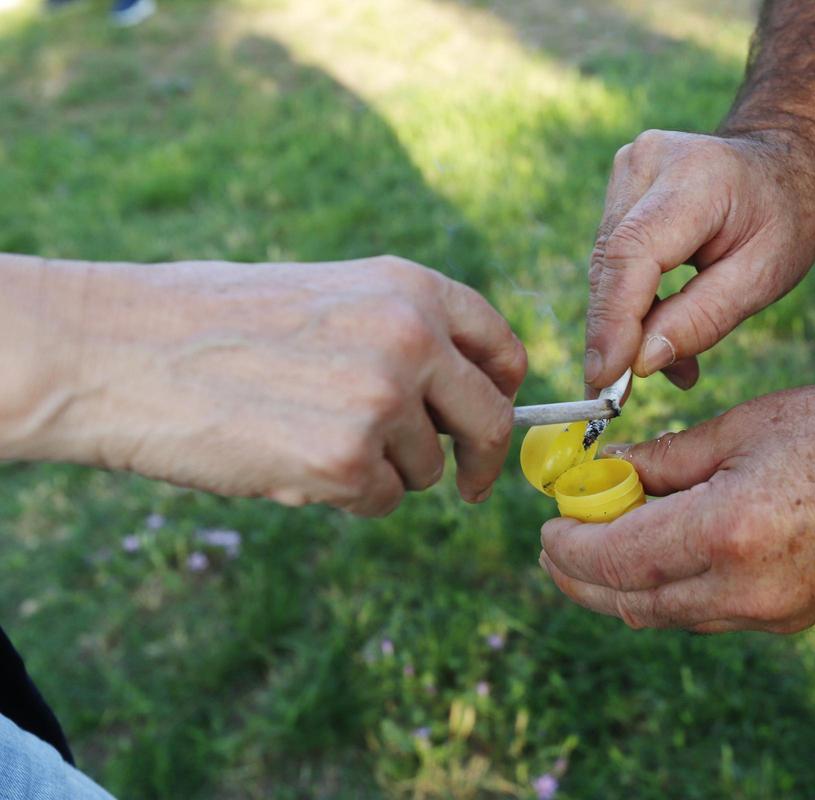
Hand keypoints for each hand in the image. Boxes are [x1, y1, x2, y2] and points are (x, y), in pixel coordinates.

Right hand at [12, 256, 525, 515]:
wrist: (120, 349)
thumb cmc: (216, 322)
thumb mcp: (330, 296)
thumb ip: (404, 334)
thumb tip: (464, 394)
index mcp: (410, 287)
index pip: (502, 346)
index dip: (506, 390)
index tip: (497, 416)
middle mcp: (411, 338)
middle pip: (490, 420)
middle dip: (479, 458)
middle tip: (467, 483)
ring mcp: (383, 400)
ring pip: (428, 470)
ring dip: (384, 471)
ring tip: (308, 435)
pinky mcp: (348, 461)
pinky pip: (381, 502)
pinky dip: (344, 497)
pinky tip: (289, 460)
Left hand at [539, 378, 814, 632]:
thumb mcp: (744, 426)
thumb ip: (665, 459)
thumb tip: (609, 473)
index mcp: (728, 532)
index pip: (613, 559)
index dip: (568, 544)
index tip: (547, 523)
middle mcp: (747, 590)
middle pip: (631, 603)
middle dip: (582, 576)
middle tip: (558, 543)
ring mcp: (773, 614)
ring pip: (667, 615)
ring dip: (624, 586)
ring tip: (605, 539)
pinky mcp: (793, 617)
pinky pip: (707, 614)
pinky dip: (669, 591)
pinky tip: (663, 550)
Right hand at [585, 129, 814, 390]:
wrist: (784, 160)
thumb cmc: (785, 217)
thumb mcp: (764, 277)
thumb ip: (703, 319)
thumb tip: (641, 363)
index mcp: (695, 177)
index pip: (632, 255)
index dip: (613, 321)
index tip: (604, 379)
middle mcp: (647, 164)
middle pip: (611, 265)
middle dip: (613, 336)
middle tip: (619, 396)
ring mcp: (628, 170)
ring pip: (605, 268)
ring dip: (623, 325)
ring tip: (663, 367)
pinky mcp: (620, 188)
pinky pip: (612, 259)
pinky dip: (628, 303)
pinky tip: (656, 336)